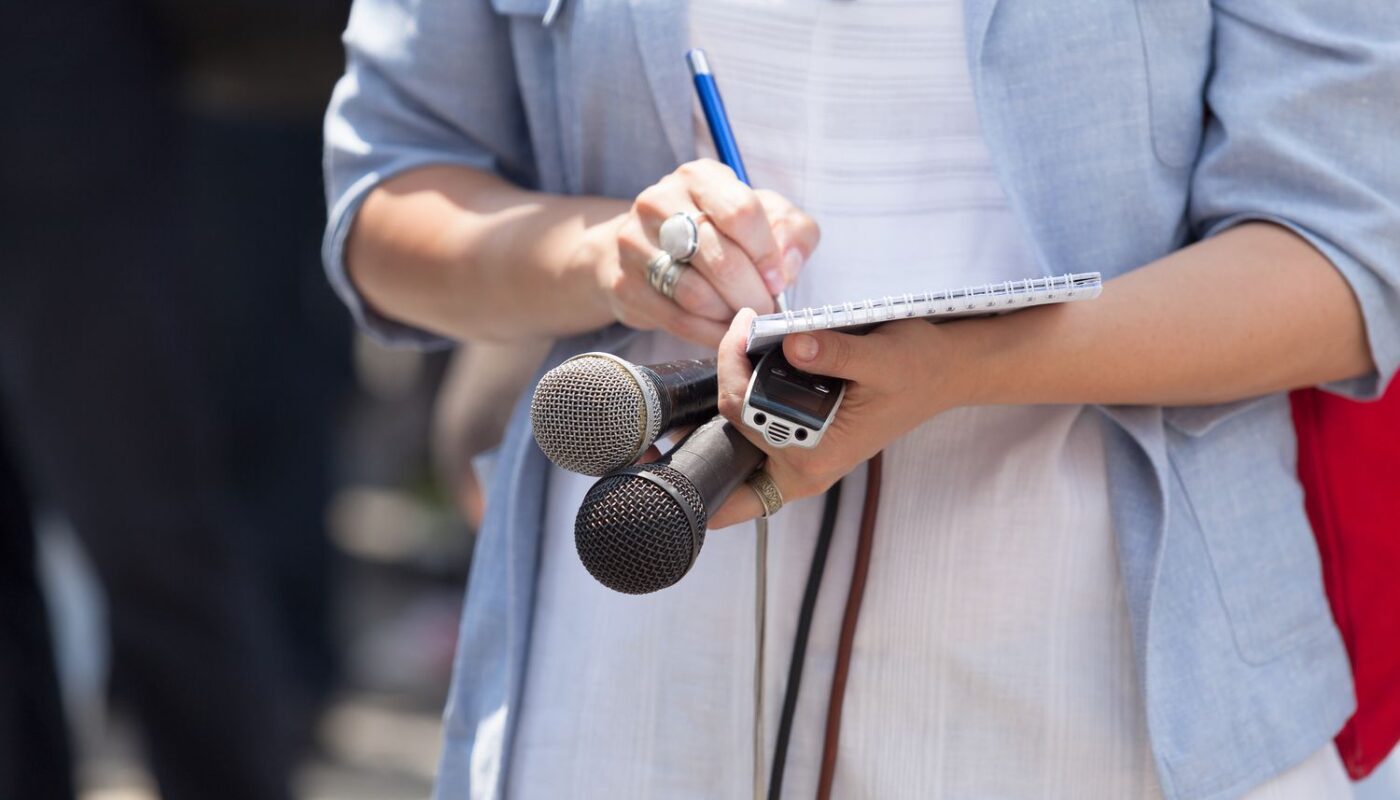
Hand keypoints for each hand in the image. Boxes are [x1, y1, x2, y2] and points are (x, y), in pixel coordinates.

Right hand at [590, 159, 819, 347]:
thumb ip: (792, 231)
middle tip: (766, 310)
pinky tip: (722, 330)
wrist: (643, 249)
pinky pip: (678, 320)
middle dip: (752, 293)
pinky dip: (709, 333)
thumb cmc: (715, 230)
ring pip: (696, 295)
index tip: (777, 280)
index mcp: (700, 177)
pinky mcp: (624, 284)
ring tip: (742, 317)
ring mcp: (634, 243)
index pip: (741, 213)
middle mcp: (660, 201)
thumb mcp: (763, 216)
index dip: (767, 254)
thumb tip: (788, 264)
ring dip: (730, 315)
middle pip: (720, 258)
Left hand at [709, 309, 972, 527]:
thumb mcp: (880, 356)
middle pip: (730, 430)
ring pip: (735, 443)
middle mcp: (803, 470)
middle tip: (745, 329)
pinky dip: (746, 408)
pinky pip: (755, 441)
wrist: (943, 374)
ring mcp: (801, 463)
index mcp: (816, 456)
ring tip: (744, 345)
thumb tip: (794, 344)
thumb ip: (835, 354)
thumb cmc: (916, 367)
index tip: (746, 324)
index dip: (731, 366)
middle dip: (726, 380)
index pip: (742, 413)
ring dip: (732, 397)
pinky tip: (751, 369)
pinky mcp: (803, 448)